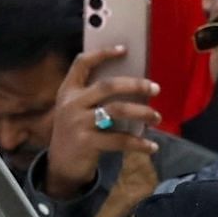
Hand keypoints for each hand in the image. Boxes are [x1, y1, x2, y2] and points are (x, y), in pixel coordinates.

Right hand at [39, 44, 161, 198]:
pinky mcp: (86, 143)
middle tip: (155, 88)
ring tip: (156, 117)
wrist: (60, 166)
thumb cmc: (76, 133)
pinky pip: (119, 140)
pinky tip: (152, 146)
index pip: (82, 63)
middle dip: (135, 85)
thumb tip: (134, 85)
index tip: (125, 49)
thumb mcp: (77, 111)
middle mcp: (71, 104)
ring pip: (117, 110)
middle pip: (107, 86)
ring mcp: (77, 123)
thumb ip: (94, 97)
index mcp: (68, 91)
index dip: (103, 53)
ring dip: (142, 112)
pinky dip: (139, 143)